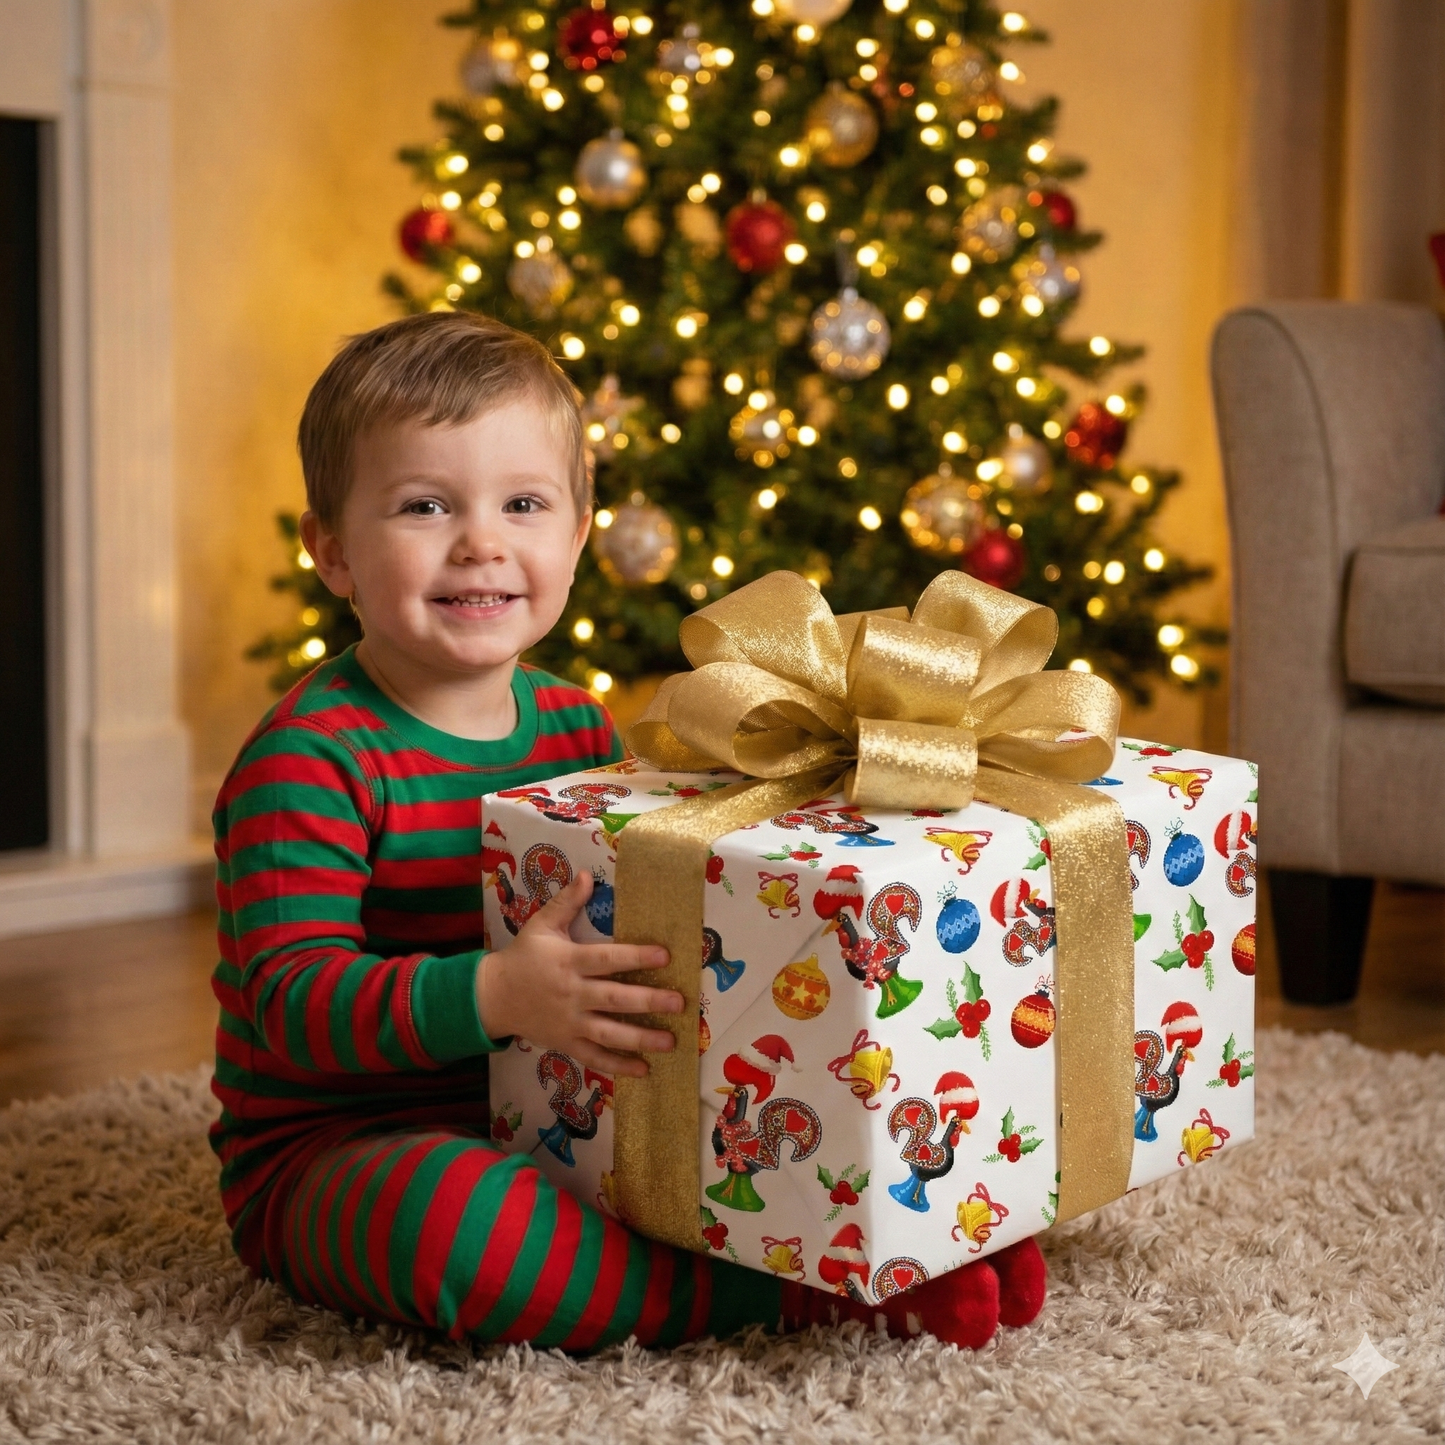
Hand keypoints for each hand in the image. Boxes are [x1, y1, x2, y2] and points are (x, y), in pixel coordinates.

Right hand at [476, 871, 679, 1077]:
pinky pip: (594, 1058)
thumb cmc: (523, 956)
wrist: (493, 996)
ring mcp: (569, 1022)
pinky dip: (618, 1066)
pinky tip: (644, 1070)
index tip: (665, 956)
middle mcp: (572, 994)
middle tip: (679, 1003)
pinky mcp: (566, 1043)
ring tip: (671, 1041)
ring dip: (641, 1039)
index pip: (607, 959)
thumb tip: (587, 874)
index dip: (636, 957)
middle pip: (614, 999)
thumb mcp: (542, 924)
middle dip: (649, 1002)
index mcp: (568, 961)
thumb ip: (567, 901)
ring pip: (609, 1034)